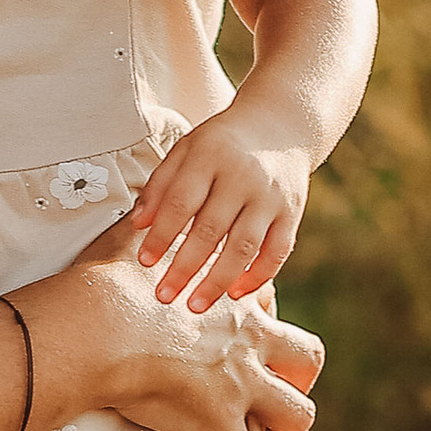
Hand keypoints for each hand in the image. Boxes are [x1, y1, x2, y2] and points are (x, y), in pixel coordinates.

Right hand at [49, 242, 322, 430]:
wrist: (93, 326)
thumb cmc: (102, 284)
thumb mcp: (130, 243)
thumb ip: (142, 233)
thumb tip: (133, 215)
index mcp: (228, 297)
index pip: (268, 304)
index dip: (262, 321)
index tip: (247, 336)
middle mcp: (247, 339)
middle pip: (307, 357)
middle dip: (300, 379)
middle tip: (279, 398)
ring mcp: (239, 382)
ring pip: (297, 414)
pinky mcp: (219, 421)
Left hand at [131, 112, 308, 308]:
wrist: (280, 126)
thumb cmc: (223, 143)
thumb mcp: (187, 149)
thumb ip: (161, 184)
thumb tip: (139, 224)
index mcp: (210, 157)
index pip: (181, 202)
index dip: (161, 235)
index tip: (145, 262)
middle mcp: (242, 177)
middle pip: (210, 229)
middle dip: (185, 267)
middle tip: (164, 295)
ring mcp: (270, 197)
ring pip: (244, 246)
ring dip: (218, 280)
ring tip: (195, 305)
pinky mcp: (292, 213)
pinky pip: (277, 251)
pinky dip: (257, 276)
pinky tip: (235, 293)